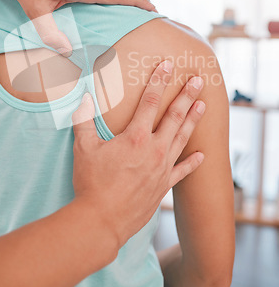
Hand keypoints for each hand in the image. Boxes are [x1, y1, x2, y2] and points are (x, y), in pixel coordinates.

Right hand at [71, 61, 205, 247]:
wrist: (102, 221)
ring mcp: (162, 168)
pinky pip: (182, 171)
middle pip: (174, 116)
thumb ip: (83, 121)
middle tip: (198, 80)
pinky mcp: (163, 186)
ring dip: (193, 120)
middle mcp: (154, 149)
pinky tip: (202, 155)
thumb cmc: (91, 183)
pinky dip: (193, 162)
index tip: (167, 65)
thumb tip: (84, 99)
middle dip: (186, 95)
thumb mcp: (83, 149)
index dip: (158, 80)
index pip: (150, 101)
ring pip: (182, 138)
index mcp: (135, 137)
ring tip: (203, 105)